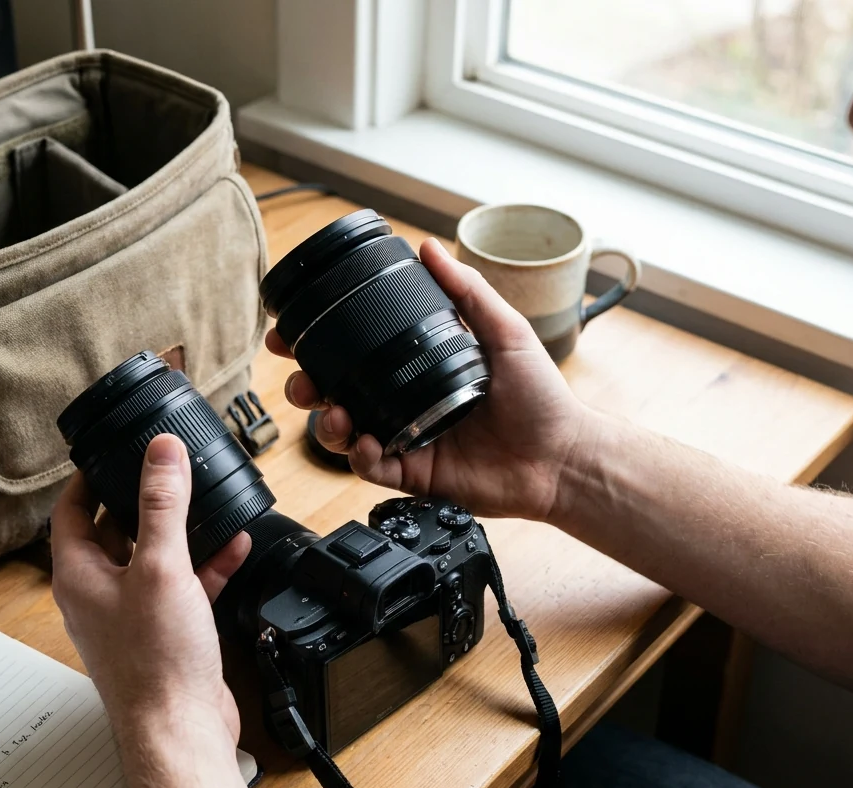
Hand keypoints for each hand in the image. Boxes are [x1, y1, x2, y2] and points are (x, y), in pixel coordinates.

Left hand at [50, 434, 251, 742]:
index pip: (72, 510)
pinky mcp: (165, 632)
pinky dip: (205, 565)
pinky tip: (233, 547)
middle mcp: (100, 594)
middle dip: (141, 499)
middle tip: (163, 470)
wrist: (180, 729)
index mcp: (80, 575)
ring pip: (152, 558)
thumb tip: (160, 453)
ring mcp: (132, 615)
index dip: (89, 477)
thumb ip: (162, 505)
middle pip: (113, 531)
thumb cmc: (155, 664)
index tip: (110, 452)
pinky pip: (183, 586)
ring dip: (179, 531)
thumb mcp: (160, 566)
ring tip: (203, 501)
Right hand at [274, 237, 590, 519]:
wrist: (562, 457)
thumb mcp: (505, 331)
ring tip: (334, 413)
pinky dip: (358, 457)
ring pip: (345, 434)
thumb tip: (430, 248)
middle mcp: (406, 404)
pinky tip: (364, 442)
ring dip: (327, 424)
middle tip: (302, 382)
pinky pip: (371, 469)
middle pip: (337, 394)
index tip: (290, 334)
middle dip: (307, 387)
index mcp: (419, 369)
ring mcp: (407, 440)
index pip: (357, 355)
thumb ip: (467, 291)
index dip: (320, 346)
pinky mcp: (415, 475)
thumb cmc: (542, 398)